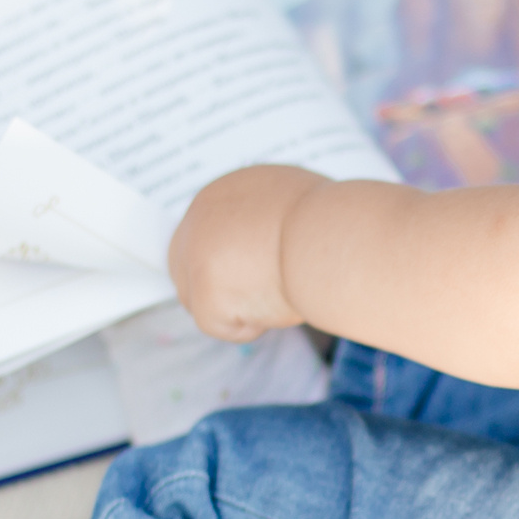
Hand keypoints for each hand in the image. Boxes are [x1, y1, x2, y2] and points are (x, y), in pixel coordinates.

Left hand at [169, 165, 328, 341]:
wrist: (333, 236)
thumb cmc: (333, 224)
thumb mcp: (295, 208)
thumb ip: (269, 224)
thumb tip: (274, 248)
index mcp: (223, 193)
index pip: (203, 235)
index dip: (223, 262)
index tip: (249, 278)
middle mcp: (199, 216)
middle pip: (184, 268)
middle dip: (214, 291)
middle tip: (253, 302)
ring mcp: (195, 253)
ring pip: (201, 301)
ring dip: (238, 306)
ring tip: (281, 293)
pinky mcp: (202, 291)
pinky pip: (219, 325)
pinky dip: (250, 325)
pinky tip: (278, 303)